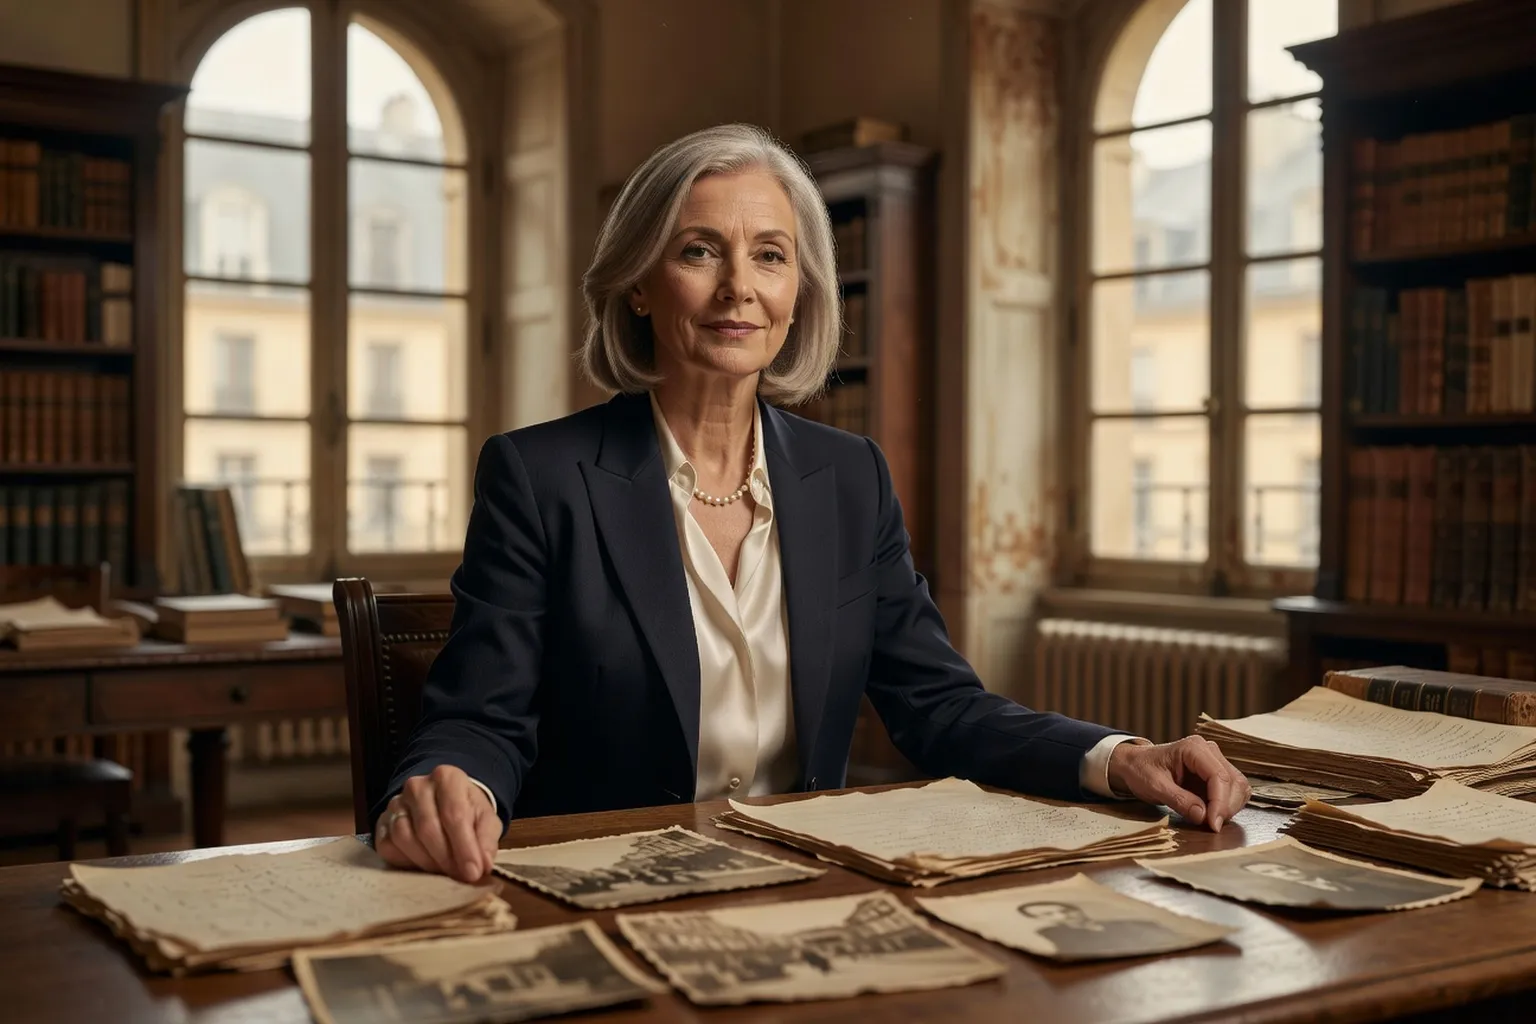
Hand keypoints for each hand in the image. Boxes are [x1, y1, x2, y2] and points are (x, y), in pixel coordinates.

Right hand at [375, 765, 498, 882]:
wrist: (445, 804)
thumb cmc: (468, 812)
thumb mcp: (486, 822)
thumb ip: (486, 841)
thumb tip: (482, 865)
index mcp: (447, 778)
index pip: (454, 814)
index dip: (464, 847)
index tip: (473, 872)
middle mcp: (417, 786)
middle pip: (427, 828)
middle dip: (445, 858)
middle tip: (459, 877)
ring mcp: (396, 803)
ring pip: (404, 837)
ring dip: (426, 862)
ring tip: (443, 872)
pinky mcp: (381, 822)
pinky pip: (387, 847)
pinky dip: (405, 862)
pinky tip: (422, 867)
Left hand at [1107, 736, 1249, 831]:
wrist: (1136, 764)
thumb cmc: (1142, 770)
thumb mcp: (1154, 786)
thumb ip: (1179, 800)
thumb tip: (1203, 816)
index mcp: (1193, 748)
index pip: (1218, 776)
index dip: (1220, 802)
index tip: (1213, 824)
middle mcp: (1209, 751)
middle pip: (1234, 782)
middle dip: (1225, 807)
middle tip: (1211, 826)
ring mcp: (1215, 761)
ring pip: (1238, 787)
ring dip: (1229, 808)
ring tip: (1210, 820)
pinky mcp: (1216, 774)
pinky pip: (1233, 791)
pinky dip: (1227, 806)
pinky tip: (1212, 814)